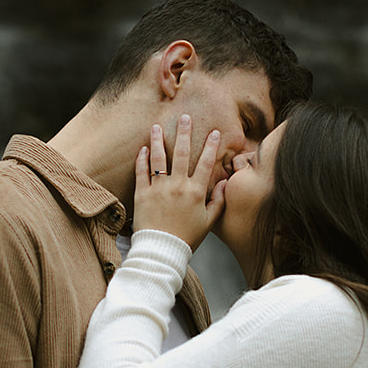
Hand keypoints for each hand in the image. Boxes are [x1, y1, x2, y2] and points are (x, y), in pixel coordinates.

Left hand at [134, 115, 226, 250]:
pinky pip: (142, 172)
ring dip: (158, 140)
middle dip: (184, 133)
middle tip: (185, 117)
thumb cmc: (187, 237)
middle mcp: (178, 186)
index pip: (206, 163)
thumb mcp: (208, 221)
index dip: (211, 146)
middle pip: (181, 153)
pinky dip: (142, 159)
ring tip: (157, 126)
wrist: (161, 251)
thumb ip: (218, 201)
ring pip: (159, 158)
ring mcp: (159, 189)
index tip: (214, 132)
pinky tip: (143, 148)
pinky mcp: (142, 194)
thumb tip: (225, 184)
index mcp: (196, 192)